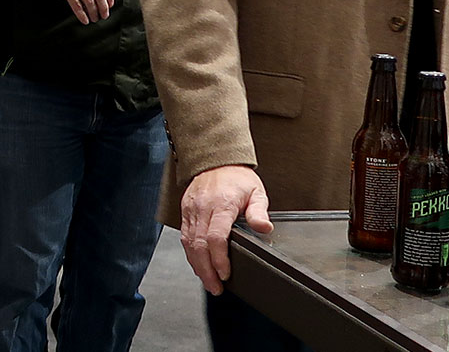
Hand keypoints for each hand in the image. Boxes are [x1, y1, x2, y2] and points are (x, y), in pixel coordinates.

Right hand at [180, 164, 270, 294]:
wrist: (215, 161)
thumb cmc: (236, 178)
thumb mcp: (256, 192)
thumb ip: (259, 211)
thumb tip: (264, 228)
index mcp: (222, 204)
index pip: (216, 236)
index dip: (219, 258)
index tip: (225, 273)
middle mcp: (203, 208)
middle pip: (199, 245)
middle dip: (207, 270)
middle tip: (216, 287)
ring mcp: (191, 210)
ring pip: (188, 243)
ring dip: (197, 266)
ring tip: (208, 282)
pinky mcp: (185, 212)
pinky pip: (184, 237)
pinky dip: (190, 255)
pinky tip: (198, 266)